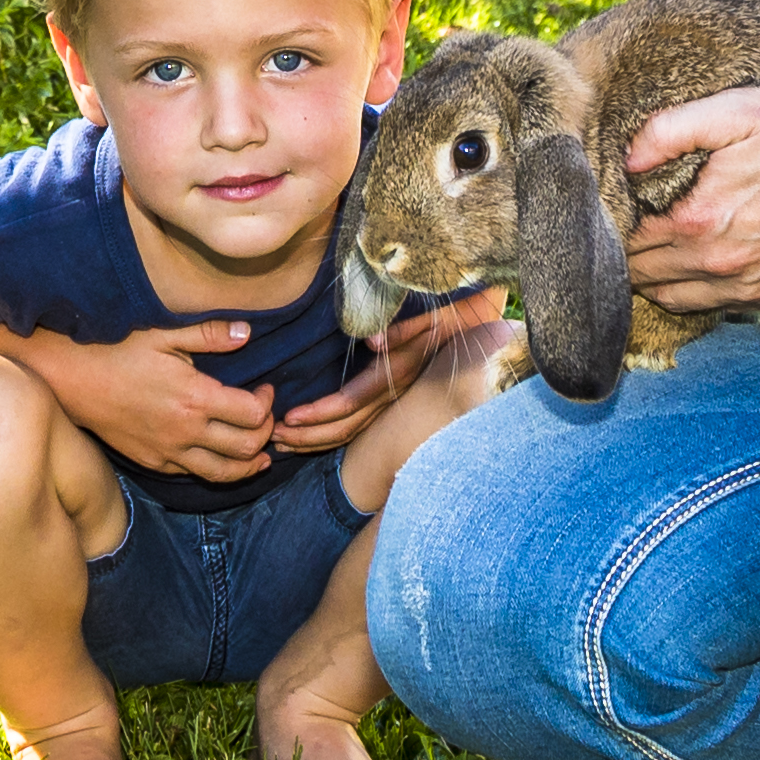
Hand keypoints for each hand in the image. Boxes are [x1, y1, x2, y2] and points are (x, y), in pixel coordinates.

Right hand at [37, 318, 275, 479]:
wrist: (73, 379)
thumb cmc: (117, 350)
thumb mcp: (164, 334)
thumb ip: (209, 335)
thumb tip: (246, 332)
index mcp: (195, 398)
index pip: (253, 414)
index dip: (267, 403)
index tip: (264, 389)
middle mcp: (186, 432)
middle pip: (247, 448)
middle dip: (266, 433)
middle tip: (265, 417)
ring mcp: (168, 452)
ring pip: (224, 473)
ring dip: (249, 465)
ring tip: (260, 455)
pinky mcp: (153, 462)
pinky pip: (193, 474)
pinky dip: (216, 469)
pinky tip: (220, 457)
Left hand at [266, 287, 502, 453]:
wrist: (488, 333)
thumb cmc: (456, 315)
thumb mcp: (434, 318)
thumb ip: (402, 331)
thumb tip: (370, 343)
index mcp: (397, 374)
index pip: (352, 402)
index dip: (320, 415)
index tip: (290, 418)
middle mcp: (394, 394)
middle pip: (346, 426)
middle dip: (308, 436)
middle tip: (272, 437)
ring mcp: (395, 400)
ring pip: (352, 431)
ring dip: (316, 440)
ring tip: (283, 443)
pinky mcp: (394, 399)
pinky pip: (359, 424)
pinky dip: (332, 432)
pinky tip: (311, 436)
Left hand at [617, 87, 759, 318]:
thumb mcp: (743, 109)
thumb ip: (673, 130)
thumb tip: (626, 158)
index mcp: (699, 219)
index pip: (624, 238)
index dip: (610, 219)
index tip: (608, 199)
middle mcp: (715, 265)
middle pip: (639, 273)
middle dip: (623, 249)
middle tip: (623, 219)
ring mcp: (744, 287)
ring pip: (668, 297)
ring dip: (651, 274)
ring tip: (648, 241)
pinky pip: (708, 306)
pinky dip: (688, 289)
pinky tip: (690, 259)